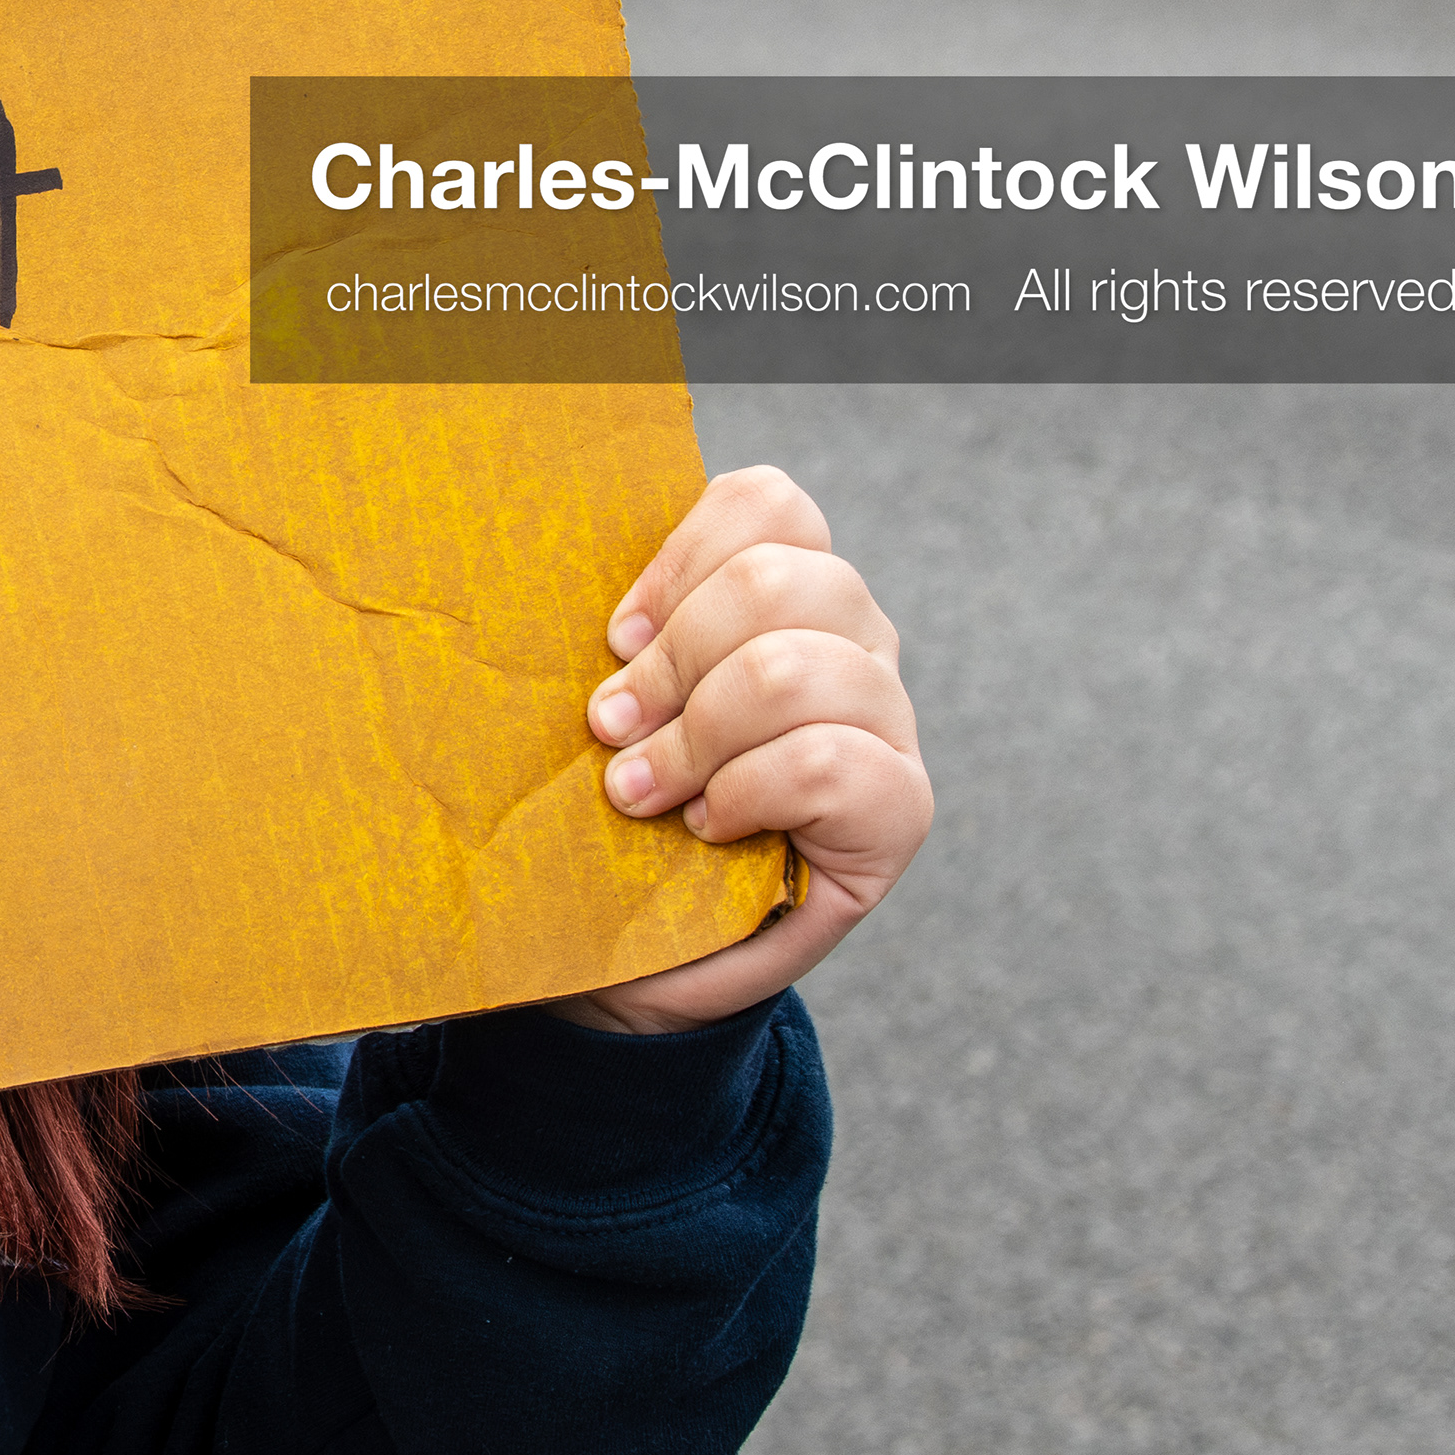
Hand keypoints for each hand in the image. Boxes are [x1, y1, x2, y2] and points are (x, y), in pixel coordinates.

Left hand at [557, 466, 930, 1034]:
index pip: (768, 504)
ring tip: (641, 790)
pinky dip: (747, 793)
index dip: (680, 559)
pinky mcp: (901, 809)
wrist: (633, 951)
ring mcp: (885, 721)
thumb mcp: (598, 709)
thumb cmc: (607, 815)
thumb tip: (552, 585)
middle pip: (783, 580)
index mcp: (784, 592)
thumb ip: (611, 638)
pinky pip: (832, 762)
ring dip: (696, 736)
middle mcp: (851, 641)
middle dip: (675, 659)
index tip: (613, 637)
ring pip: (800, 668)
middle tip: (611, 728)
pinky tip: (708, 825)